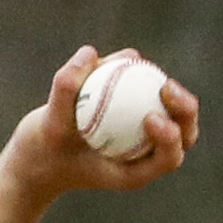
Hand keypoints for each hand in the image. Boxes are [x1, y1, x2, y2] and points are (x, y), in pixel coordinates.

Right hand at [0, 46, 202, 222]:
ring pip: (164, 103)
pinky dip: (130, 71)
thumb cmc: (46, 150)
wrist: (38, 154)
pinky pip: (139, 84)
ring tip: (133, 62)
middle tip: (166, 87)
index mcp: (137, 169)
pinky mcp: (130, 106)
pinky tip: (121, 58)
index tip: (150, 118)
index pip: (169, 156)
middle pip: (182, 128)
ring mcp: (141, 127)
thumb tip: (89, 52)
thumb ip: (66, 92)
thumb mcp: (50, 126)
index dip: (171, 137)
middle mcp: (146, 148)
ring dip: (156, 81)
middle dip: (185, 108)